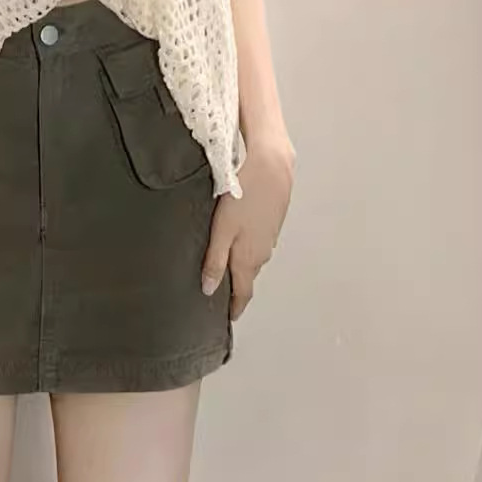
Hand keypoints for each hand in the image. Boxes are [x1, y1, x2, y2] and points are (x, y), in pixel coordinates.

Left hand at [202, 130, 294, 320]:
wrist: (271, 165)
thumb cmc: (244, 194)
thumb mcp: (222, 230)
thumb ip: (215, 261)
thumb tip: (209, 289)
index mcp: (249, 257)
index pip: (243, 292)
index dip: (235, 306)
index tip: (229, 316)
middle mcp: (262, 251)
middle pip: (248, 275)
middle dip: (237, 286)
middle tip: (224, 294)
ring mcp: (269, 236)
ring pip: (254, 257)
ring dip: (242, 265)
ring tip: (228, 268)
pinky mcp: (272, 220)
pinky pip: (258, 241)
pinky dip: (248, 246)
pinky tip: (238, 238)